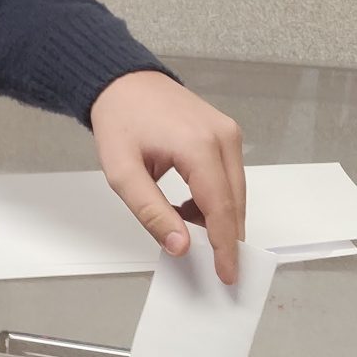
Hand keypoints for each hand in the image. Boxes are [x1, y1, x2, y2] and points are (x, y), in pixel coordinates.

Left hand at [89, 70, 246, 284]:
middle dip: (227, 237)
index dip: (225, 246)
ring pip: (235, 191)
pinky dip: (215, 198)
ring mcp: (228, 132)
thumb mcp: (122, 173)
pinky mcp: (226, 132)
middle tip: (216, 268)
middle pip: (235, 202)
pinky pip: (229, 176)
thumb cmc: (120, 121)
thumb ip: (152, 212)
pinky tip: (187, 205)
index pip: (220, 208)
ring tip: (185, 226)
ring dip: (218, 217)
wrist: (123, 82)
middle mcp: (222, 136)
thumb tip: (181, 246)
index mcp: (198, 146)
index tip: (227, 274)